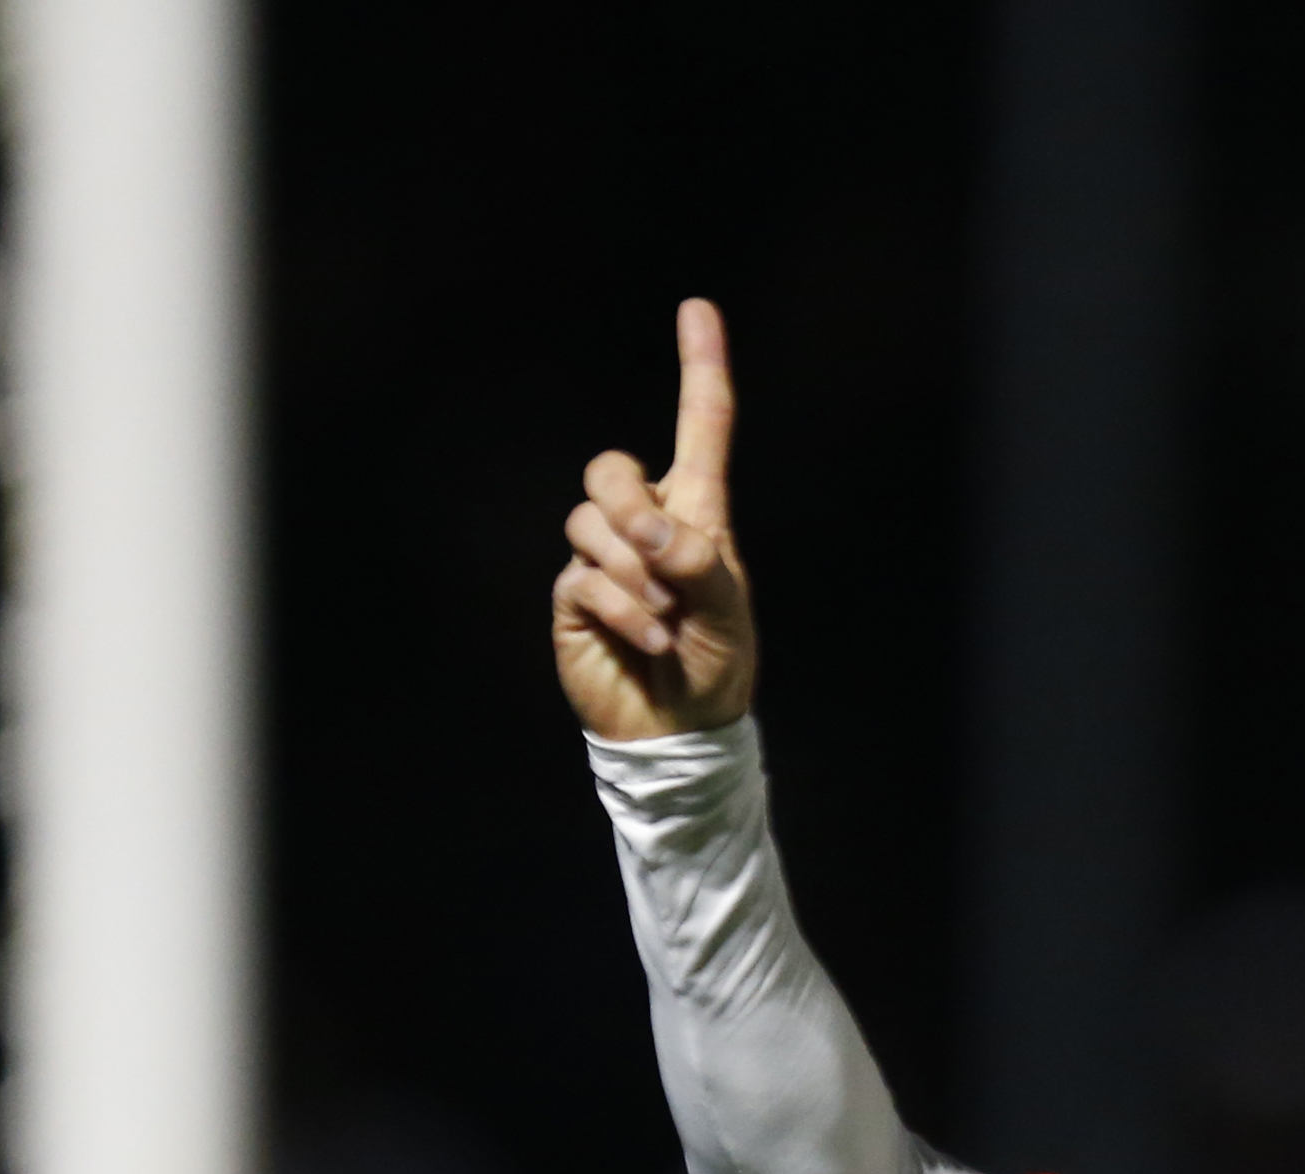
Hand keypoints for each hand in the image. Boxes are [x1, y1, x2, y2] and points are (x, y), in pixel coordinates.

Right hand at [552, 298, 756, 738]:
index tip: (697, 308)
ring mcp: (604, 557)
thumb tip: (653, 527)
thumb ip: (701, 566)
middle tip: (662, 558)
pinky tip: (649, 638)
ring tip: (666, 621)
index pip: (700, 428)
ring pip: (590, 522)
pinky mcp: (574, 594)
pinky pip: (583, 577)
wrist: (678, 732)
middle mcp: (646, 523)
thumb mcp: (730, 618)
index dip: (701, 368)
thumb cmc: (717, 670)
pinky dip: (622, 609)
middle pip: (611, 466)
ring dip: (635, 575)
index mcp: (699, 515)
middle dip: (629, 504)